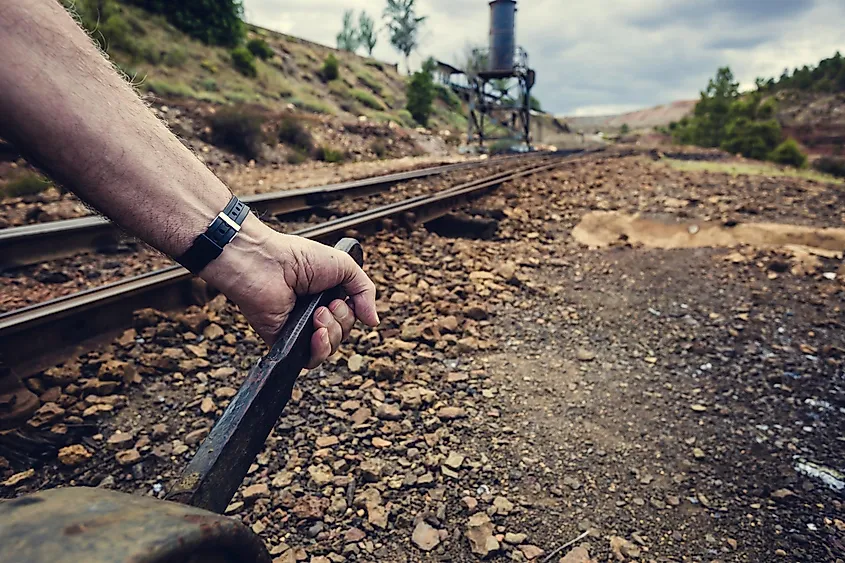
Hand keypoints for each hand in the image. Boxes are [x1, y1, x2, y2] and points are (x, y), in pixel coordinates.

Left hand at [200, 215, 378, 366]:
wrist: (265, 263)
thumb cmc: (297, 257)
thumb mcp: (344, 266)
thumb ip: (365, 291)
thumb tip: (374, 321)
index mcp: (326, 295)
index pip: (350, 316)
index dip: (353, 312)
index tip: (345, 299)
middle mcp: (313, 313)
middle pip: (343, 333)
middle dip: (342, 321)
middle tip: (327, 305)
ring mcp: (299, 328)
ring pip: (330, 347)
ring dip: (331, 333)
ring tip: (317, 314)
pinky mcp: (285, 341)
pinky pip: (310, 360)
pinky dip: (319, 350)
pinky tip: (315, 333)